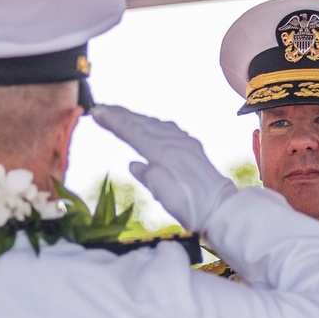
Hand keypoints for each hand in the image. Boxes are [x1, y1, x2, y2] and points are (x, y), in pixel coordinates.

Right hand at [91, 104, 236, 234]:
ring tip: (118, 113)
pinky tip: (148, 123)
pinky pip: (167, 128)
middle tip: (100, 108)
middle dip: (119, 114)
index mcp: (164, 153)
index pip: (133, 132)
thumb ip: (148, 176)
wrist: (222, 209)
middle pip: (141, 123)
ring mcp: (184, 142)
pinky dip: (152, 123)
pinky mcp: (191, 147)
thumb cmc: (193, 208)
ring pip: (154, 123)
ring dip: (134, 117)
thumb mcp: (165, 197)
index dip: (113, 122)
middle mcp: (174, 142)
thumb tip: (134, 163)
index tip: (96, 112)